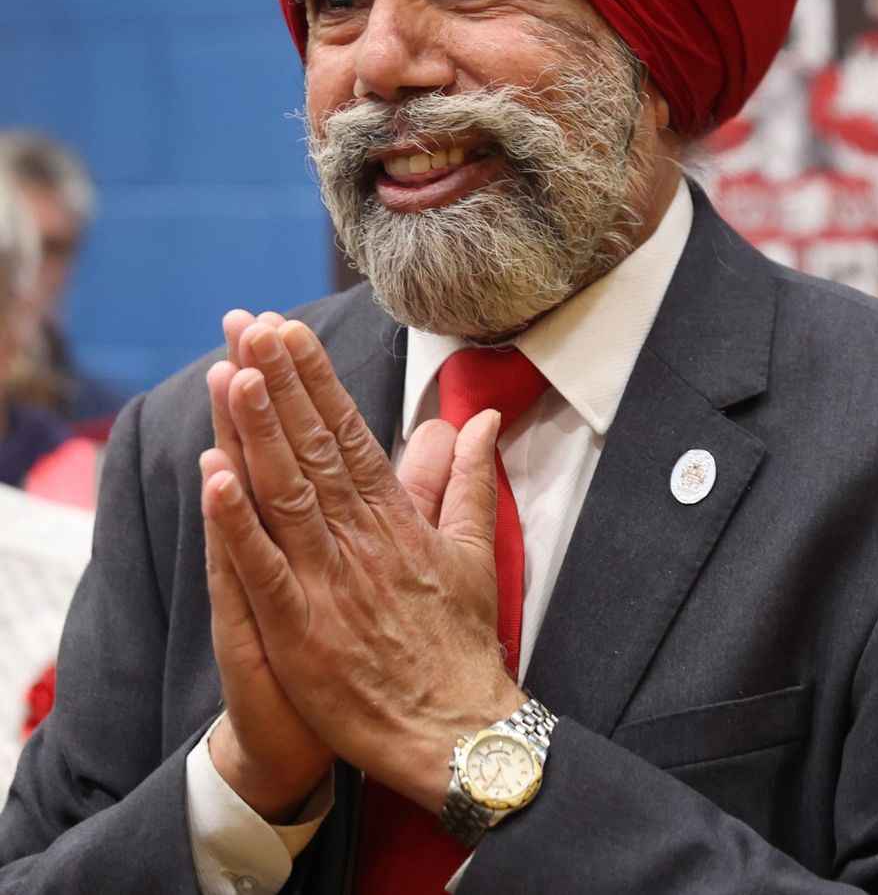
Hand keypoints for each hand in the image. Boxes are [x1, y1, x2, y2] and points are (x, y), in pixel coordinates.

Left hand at [202, 318, 523, 811]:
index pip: (349, 431)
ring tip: (235, 371)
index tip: (288, 331)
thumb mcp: (477, 550)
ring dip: (258, 430)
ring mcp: (329, 582)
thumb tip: (483, 418)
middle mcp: (360, 538)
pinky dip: (238, 521)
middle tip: (250, 325)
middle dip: (280, 382)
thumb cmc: (462, 644)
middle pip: (312, 447)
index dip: (315, 380)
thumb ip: (471, 479)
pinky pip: (263, 568)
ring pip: (286, 492)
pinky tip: (214, 474)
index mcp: (395, 518)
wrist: (457, 732)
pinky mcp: (302, 630)